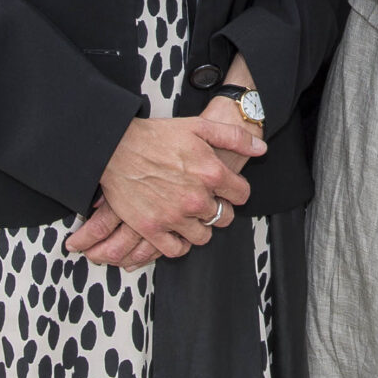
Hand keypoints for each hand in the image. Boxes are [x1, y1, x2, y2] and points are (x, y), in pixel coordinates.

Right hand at [74, 116, 263, 261]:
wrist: (115, 147)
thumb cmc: (156, 136)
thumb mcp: (199, 126)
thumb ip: (234, 138)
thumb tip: (261, 150)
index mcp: (211, 173)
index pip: (242, 195)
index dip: (236, 190)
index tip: (226, 188)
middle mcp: (196, 199)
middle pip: (225, 218)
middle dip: (219, 209)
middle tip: (205, 199)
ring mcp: (174, 217)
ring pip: (203, 237)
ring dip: (200, 227)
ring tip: (190, 213)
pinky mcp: (152, 229)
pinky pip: (176, 250)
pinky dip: (179, 243)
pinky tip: (176, 229)